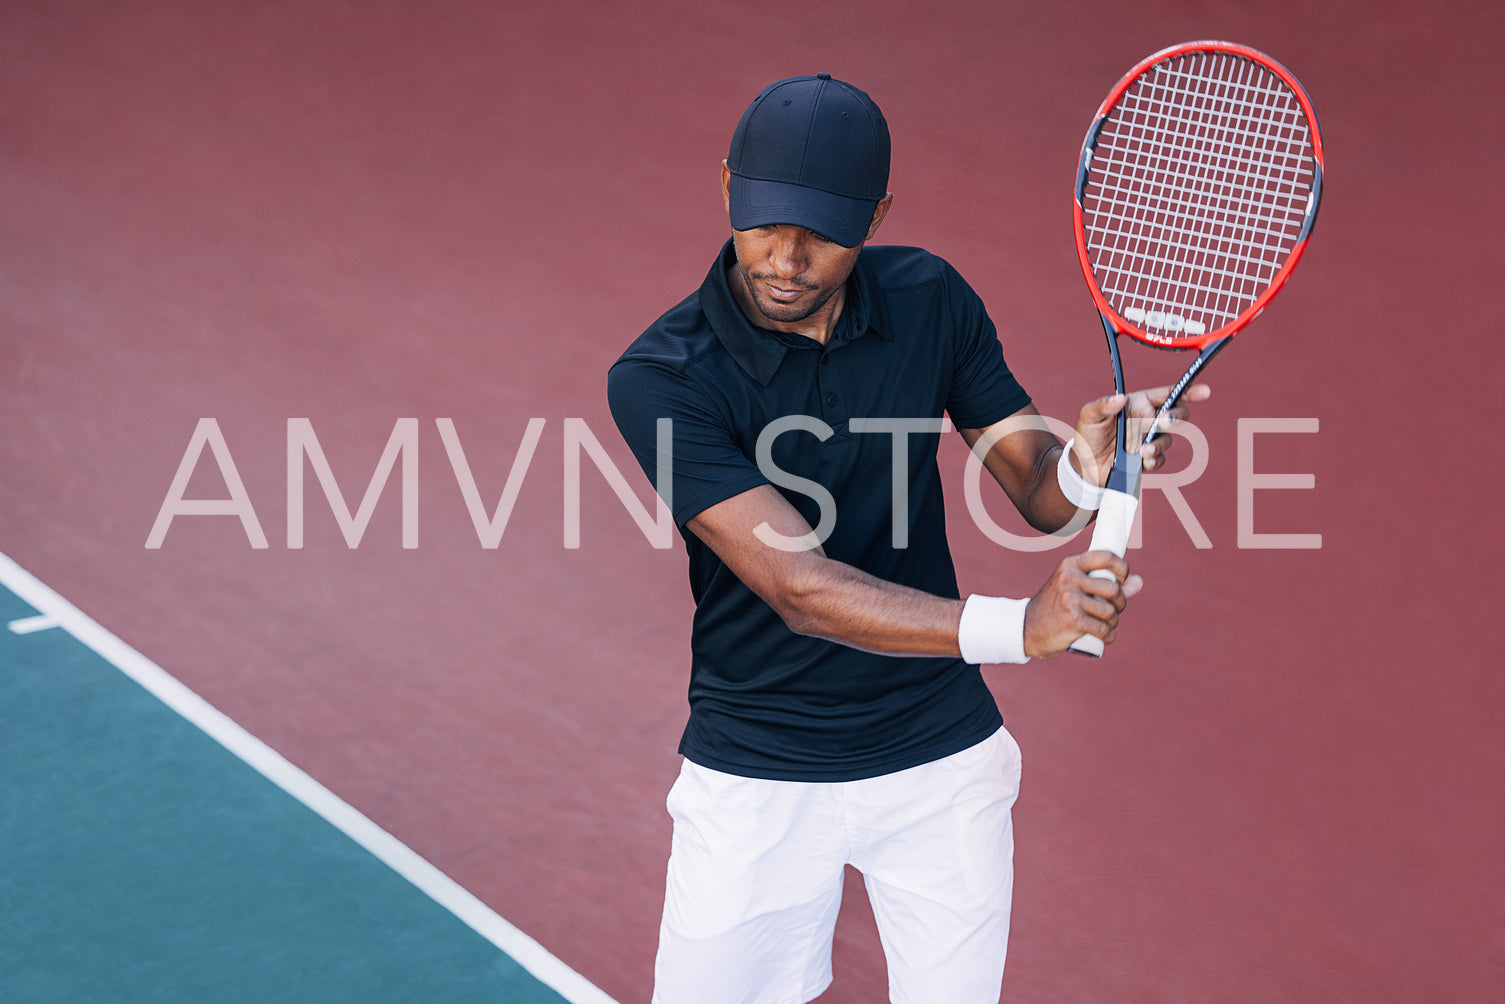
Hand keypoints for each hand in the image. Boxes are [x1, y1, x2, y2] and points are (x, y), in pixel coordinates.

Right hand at [1023, 551, 1143, 658]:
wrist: (1027, 629)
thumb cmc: (1056, 608)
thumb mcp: (1076, 589)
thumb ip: (1107, 584)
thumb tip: (1139, 581)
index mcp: (1070, 565)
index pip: (1106, 557)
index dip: (1122, 569)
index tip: (1123, 581)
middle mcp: (1069, 578)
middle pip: (1114, 589)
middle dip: (1121, 603)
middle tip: (1114, 611)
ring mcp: (1071, 599)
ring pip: (1110, 611)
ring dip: (1114, 622)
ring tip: (1106, 625)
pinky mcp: (1073, 620)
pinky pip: (1104, 628)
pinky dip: (1109, 636)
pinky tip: (1106, 637)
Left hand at [1072, 383, 1211, 479]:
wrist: (1085, 466)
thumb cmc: (1088, 435)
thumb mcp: (1089, 416)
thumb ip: (1102, 405)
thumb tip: (1119, 399)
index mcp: (1138, 404)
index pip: (1167, 394)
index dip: (1188, 391)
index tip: (1205, 391)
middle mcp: (1147, 420)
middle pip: (1176, 415)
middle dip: (1175, 417)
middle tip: (1163, 422)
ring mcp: (1149, 440)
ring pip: (1168, 439)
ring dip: (1158, 444)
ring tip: (1142, 450)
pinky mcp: (1147, 459)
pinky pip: (1160, 459)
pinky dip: (1154, 460)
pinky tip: (1142, 462)